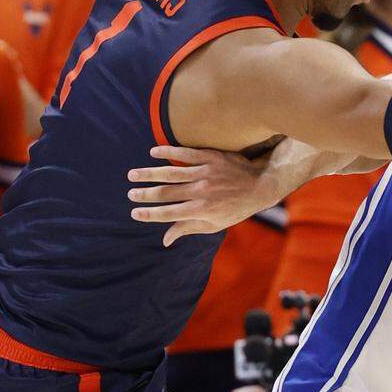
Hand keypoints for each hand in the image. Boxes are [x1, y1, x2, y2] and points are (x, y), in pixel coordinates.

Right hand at [128, 145, 279, 246]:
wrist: (261, 184)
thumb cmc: (237, 208)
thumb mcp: (215, 224)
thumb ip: (188, 229)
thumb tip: (165, 240)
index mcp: (202, 210)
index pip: (169, 214)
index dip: (149, 214)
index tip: (134, 212)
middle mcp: (202, 192)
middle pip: (166, 193)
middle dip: (145, 194)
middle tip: (129, 193)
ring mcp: (206, 173)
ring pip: (171, 173)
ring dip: (150, 174)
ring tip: (132, 175)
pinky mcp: (211, 157)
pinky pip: (186, 154)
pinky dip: (168, 151)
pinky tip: (153, 151)